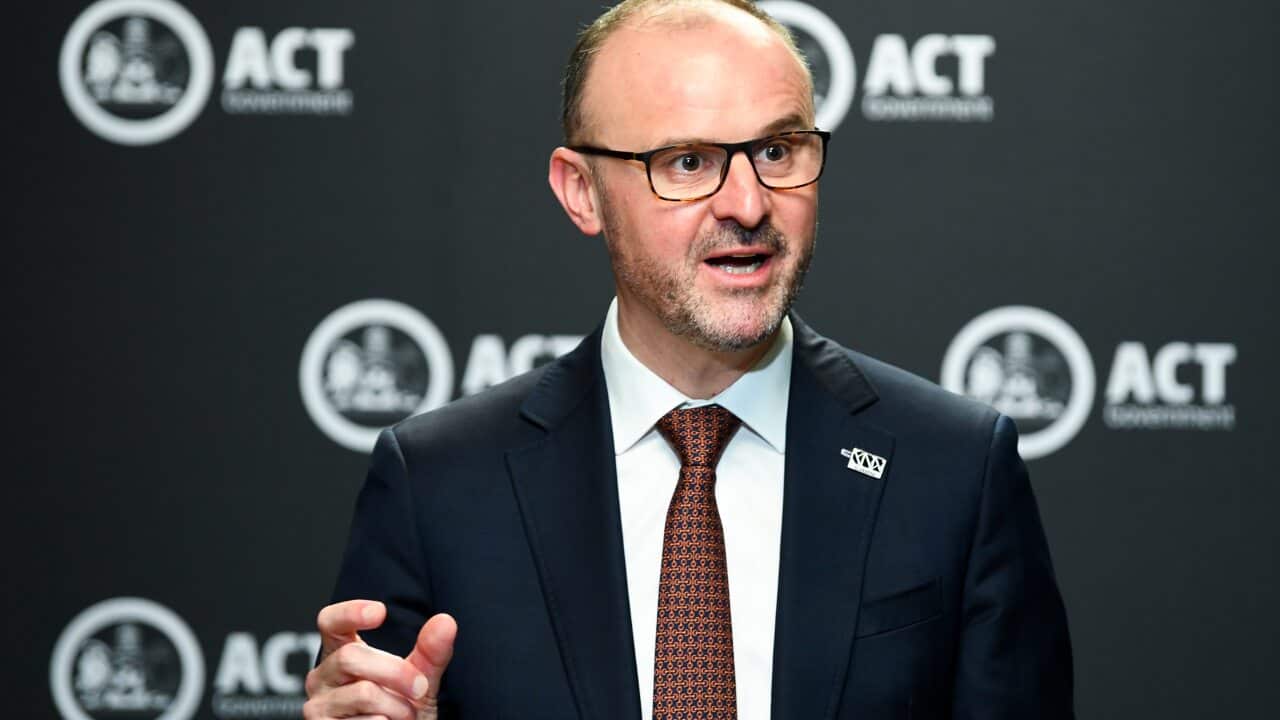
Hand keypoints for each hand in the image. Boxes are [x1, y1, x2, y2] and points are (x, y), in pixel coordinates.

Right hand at [304, 599, 457, 719]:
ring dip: (397, 706)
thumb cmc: (401, 711)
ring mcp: (318, 706)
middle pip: (350, 657)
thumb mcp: (420, 679)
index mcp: (341, 652)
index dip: (350, 612)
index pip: (331, 622)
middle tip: (421, 687)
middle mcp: (323, 676)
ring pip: (363, 693)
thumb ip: (431, 652)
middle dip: (396, 671)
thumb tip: (445, 622)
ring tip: (405, 715)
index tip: (380, 612)